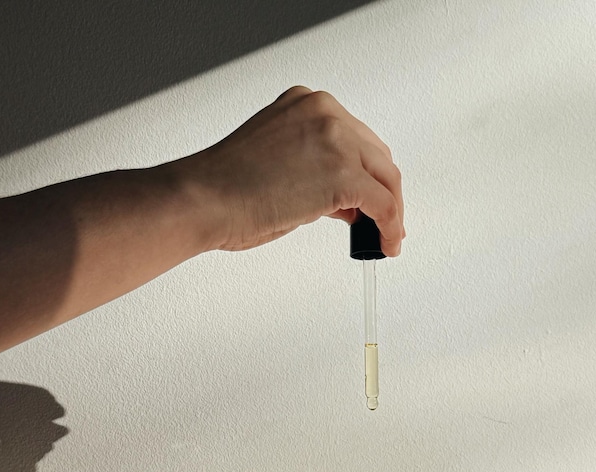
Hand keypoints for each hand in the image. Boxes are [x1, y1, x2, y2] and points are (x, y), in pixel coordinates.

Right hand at [173, 86, 404, 255]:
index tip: (370, 198)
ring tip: (386, 238)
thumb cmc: (226, 188)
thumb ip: (315, 171)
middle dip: (383, 192)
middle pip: (376, 155)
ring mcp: (336, 139)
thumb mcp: (279, 163)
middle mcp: (325, 112)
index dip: (367, 173)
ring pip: (386, 178)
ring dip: (391, 211)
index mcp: (306, 103)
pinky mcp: (344, 174)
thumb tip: (343, 201)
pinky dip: (391, 227)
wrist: (204, 198)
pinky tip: (386, 244)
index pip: (355, 138)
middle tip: (383, 223)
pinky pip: (384, 204)